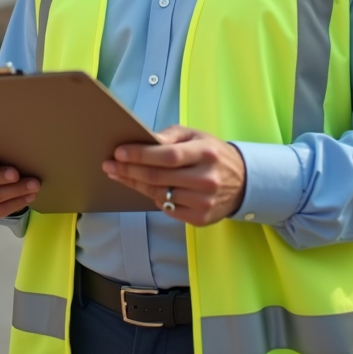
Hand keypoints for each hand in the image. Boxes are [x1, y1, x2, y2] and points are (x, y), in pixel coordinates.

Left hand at [103, 125, 246, 226]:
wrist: (243, 182)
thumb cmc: (212, 154)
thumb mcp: (196, 136)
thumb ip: (171, 136)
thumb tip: (146, 140)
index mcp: (205, 153)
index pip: (167, 155)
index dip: (140, 155)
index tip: (119, 152)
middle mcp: (206, 178)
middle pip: (158, 177)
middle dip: (129, 170)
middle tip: (109, 165)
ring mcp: (204, 201)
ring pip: (159, 194)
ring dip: (136, 184)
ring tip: (119, 175)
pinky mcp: (201, 218)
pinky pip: (168, 209)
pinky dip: (155, 198)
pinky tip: (146, 188)